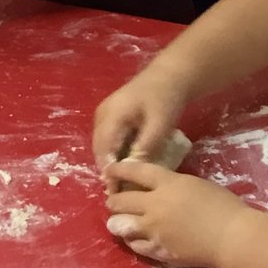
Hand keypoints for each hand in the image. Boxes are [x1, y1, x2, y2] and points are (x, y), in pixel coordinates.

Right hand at [92, 72, 189, 188]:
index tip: (117, 190)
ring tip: (122, 182)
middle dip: (107, 170)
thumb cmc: (166, 98)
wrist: (169, 76)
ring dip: (110, 163)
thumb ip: (145, 146)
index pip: (103, 150)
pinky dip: (114, 154)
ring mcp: (103, 115)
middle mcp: (101, 116)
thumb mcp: (160, 124)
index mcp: (111, 115)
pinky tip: (126, 164)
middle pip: (99, 149)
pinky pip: (108, 140)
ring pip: (102, 146)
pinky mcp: (110, 117)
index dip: (108, 172)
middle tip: (119, 191)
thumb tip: (131, 168)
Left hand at [103, 160, 254, 267]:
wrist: (232, 237)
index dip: (118, 170)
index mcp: (168, 184)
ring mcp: (154, 229)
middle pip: (120, 200)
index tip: (109, 170)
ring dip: (117, 222)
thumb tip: (157, 189)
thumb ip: (172, 185)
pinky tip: (135, 238)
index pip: (134, 172)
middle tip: (114, 202)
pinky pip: (135, 244)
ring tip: (119, 222)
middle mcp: (155, 205)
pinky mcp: (157, 249)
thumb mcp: (195, 185)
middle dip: (113, 201)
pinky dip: (132, 240)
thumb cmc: (224, 207)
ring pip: (120, 224)